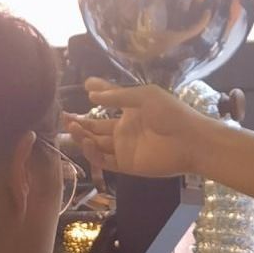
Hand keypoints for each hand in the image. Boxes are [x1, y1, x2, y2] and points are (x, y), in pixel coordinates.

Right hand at [64, 81, 201, 180]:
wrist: (190, 140)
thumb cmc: (171, 114)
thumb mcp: (143, 96)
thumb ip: (117, 95)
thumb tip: (90, 92)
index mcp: (130, 112)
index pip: (106, 104)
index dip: (94, 95)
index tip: (83, 87)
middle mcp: (124, 131)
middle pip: (95, 128)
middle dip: (79, 122)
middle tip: (63, 116)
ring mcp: (125, 149)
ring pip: (96, 145)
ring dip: (82, 136)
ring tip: (70, 126)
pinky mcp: (127, 165)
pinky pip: (104, 161)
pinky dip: (92, 153)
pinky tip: (86, 141)